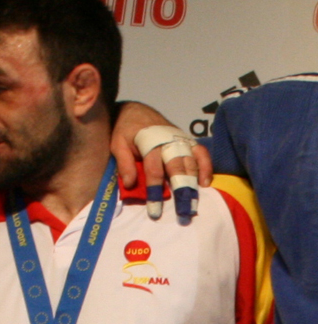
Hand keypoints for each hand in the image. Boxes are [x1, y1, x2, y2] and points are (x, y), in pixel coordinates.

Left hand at [110, 102, 212, 218]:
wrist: (136, 111)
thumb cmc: (125, 130)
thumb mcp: (117, 144)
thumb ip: (124, 163)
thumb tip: (130, 184)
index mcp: (150, 143)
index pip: (154, 170)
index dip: (155, 190)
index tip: (155, 210)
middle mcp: (169, 141)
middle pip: (178, 168)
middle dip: (181, 191)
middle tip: (183, 212)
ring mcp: (180, 140)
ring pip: (192, 162)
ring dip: (194, 183)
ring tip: (194, 203)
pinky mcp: (187, 140)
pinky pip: (201, 152)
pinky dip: (206, 167)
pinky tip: (205, 183)